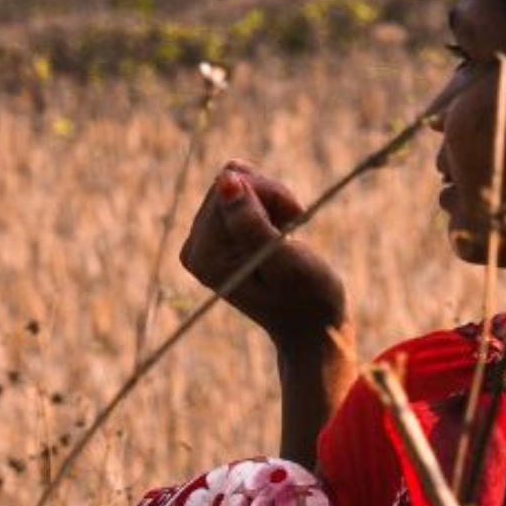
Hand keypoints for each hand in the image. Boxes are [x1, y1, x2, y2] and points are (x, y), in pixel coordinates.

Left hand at [179, 161, 347, 345]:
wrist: (310, 325)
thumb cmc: (307, 298)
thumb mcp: (285, 261)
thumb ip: (252, 223)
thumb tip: (226, 180)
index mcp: (204, 255)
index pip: (231, 187)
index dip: (272, 194)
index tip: (295, 221)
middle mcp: (195, 247)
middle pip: (230, 181)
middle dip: (271, 196)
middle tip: (292, 230)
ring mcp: (203, 241)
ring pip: (237, 182)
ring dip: (273, 201)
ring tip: (286, 235)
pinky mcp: (216, 236)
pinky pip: (240, 191)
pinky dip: (268, 204)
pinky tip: (279, 232)